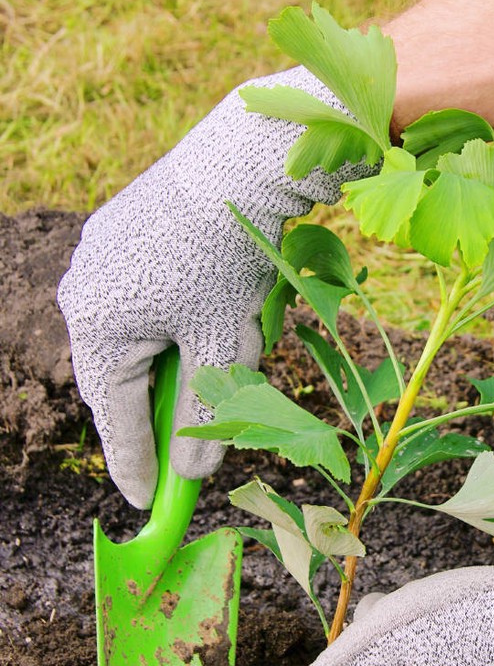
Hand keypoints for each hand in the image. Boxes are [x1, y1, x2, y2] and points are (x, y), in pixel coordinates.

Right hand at [58, 68, 365, 507]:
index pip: (114, 416)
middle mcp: (83, 291)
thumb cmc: (228, 260)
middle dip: (160, 409)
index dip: (135, 463)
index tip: (148, 502)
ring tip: (224, 356)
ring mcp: (97, 258)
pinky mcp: (119, 233)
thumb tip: (193, 474)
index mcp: (96, 326)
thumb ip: (203, 414)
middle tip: (182, 454)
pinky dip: (176, 320)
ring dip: (177, 358)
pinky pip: (142, 297)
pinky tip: (213, 313)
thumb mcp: (221, 347)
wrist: (238, 163)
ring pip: (136, 335)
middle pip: (120, 377)